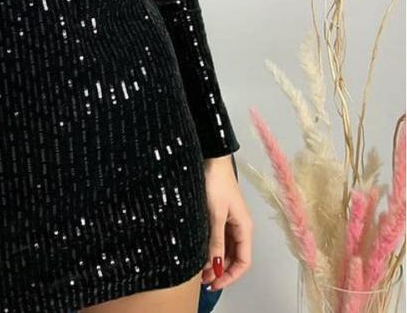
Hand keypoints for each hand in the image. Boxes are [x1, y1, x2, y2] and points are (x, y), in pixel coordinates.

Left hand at [201, 154, 252, 291]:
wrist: (211, 158)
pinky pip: (219, 238)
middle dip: (220, 270)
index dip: (230, 276)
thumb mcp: (214, 214)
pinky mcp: (220, 214)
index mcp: (244, 228)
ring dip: (215, 260)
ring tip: (198, 269)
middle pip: (234, 258)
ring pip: (225, 249)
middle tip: (202, 279)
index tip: (213, 284)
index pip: (243, 262)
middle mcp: (240, 227)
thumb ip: (215, 241)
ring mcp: (230, 221)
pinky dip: (211, 248)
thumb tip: (215, 267)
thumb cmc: (215, 182)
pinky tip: (199, 252)